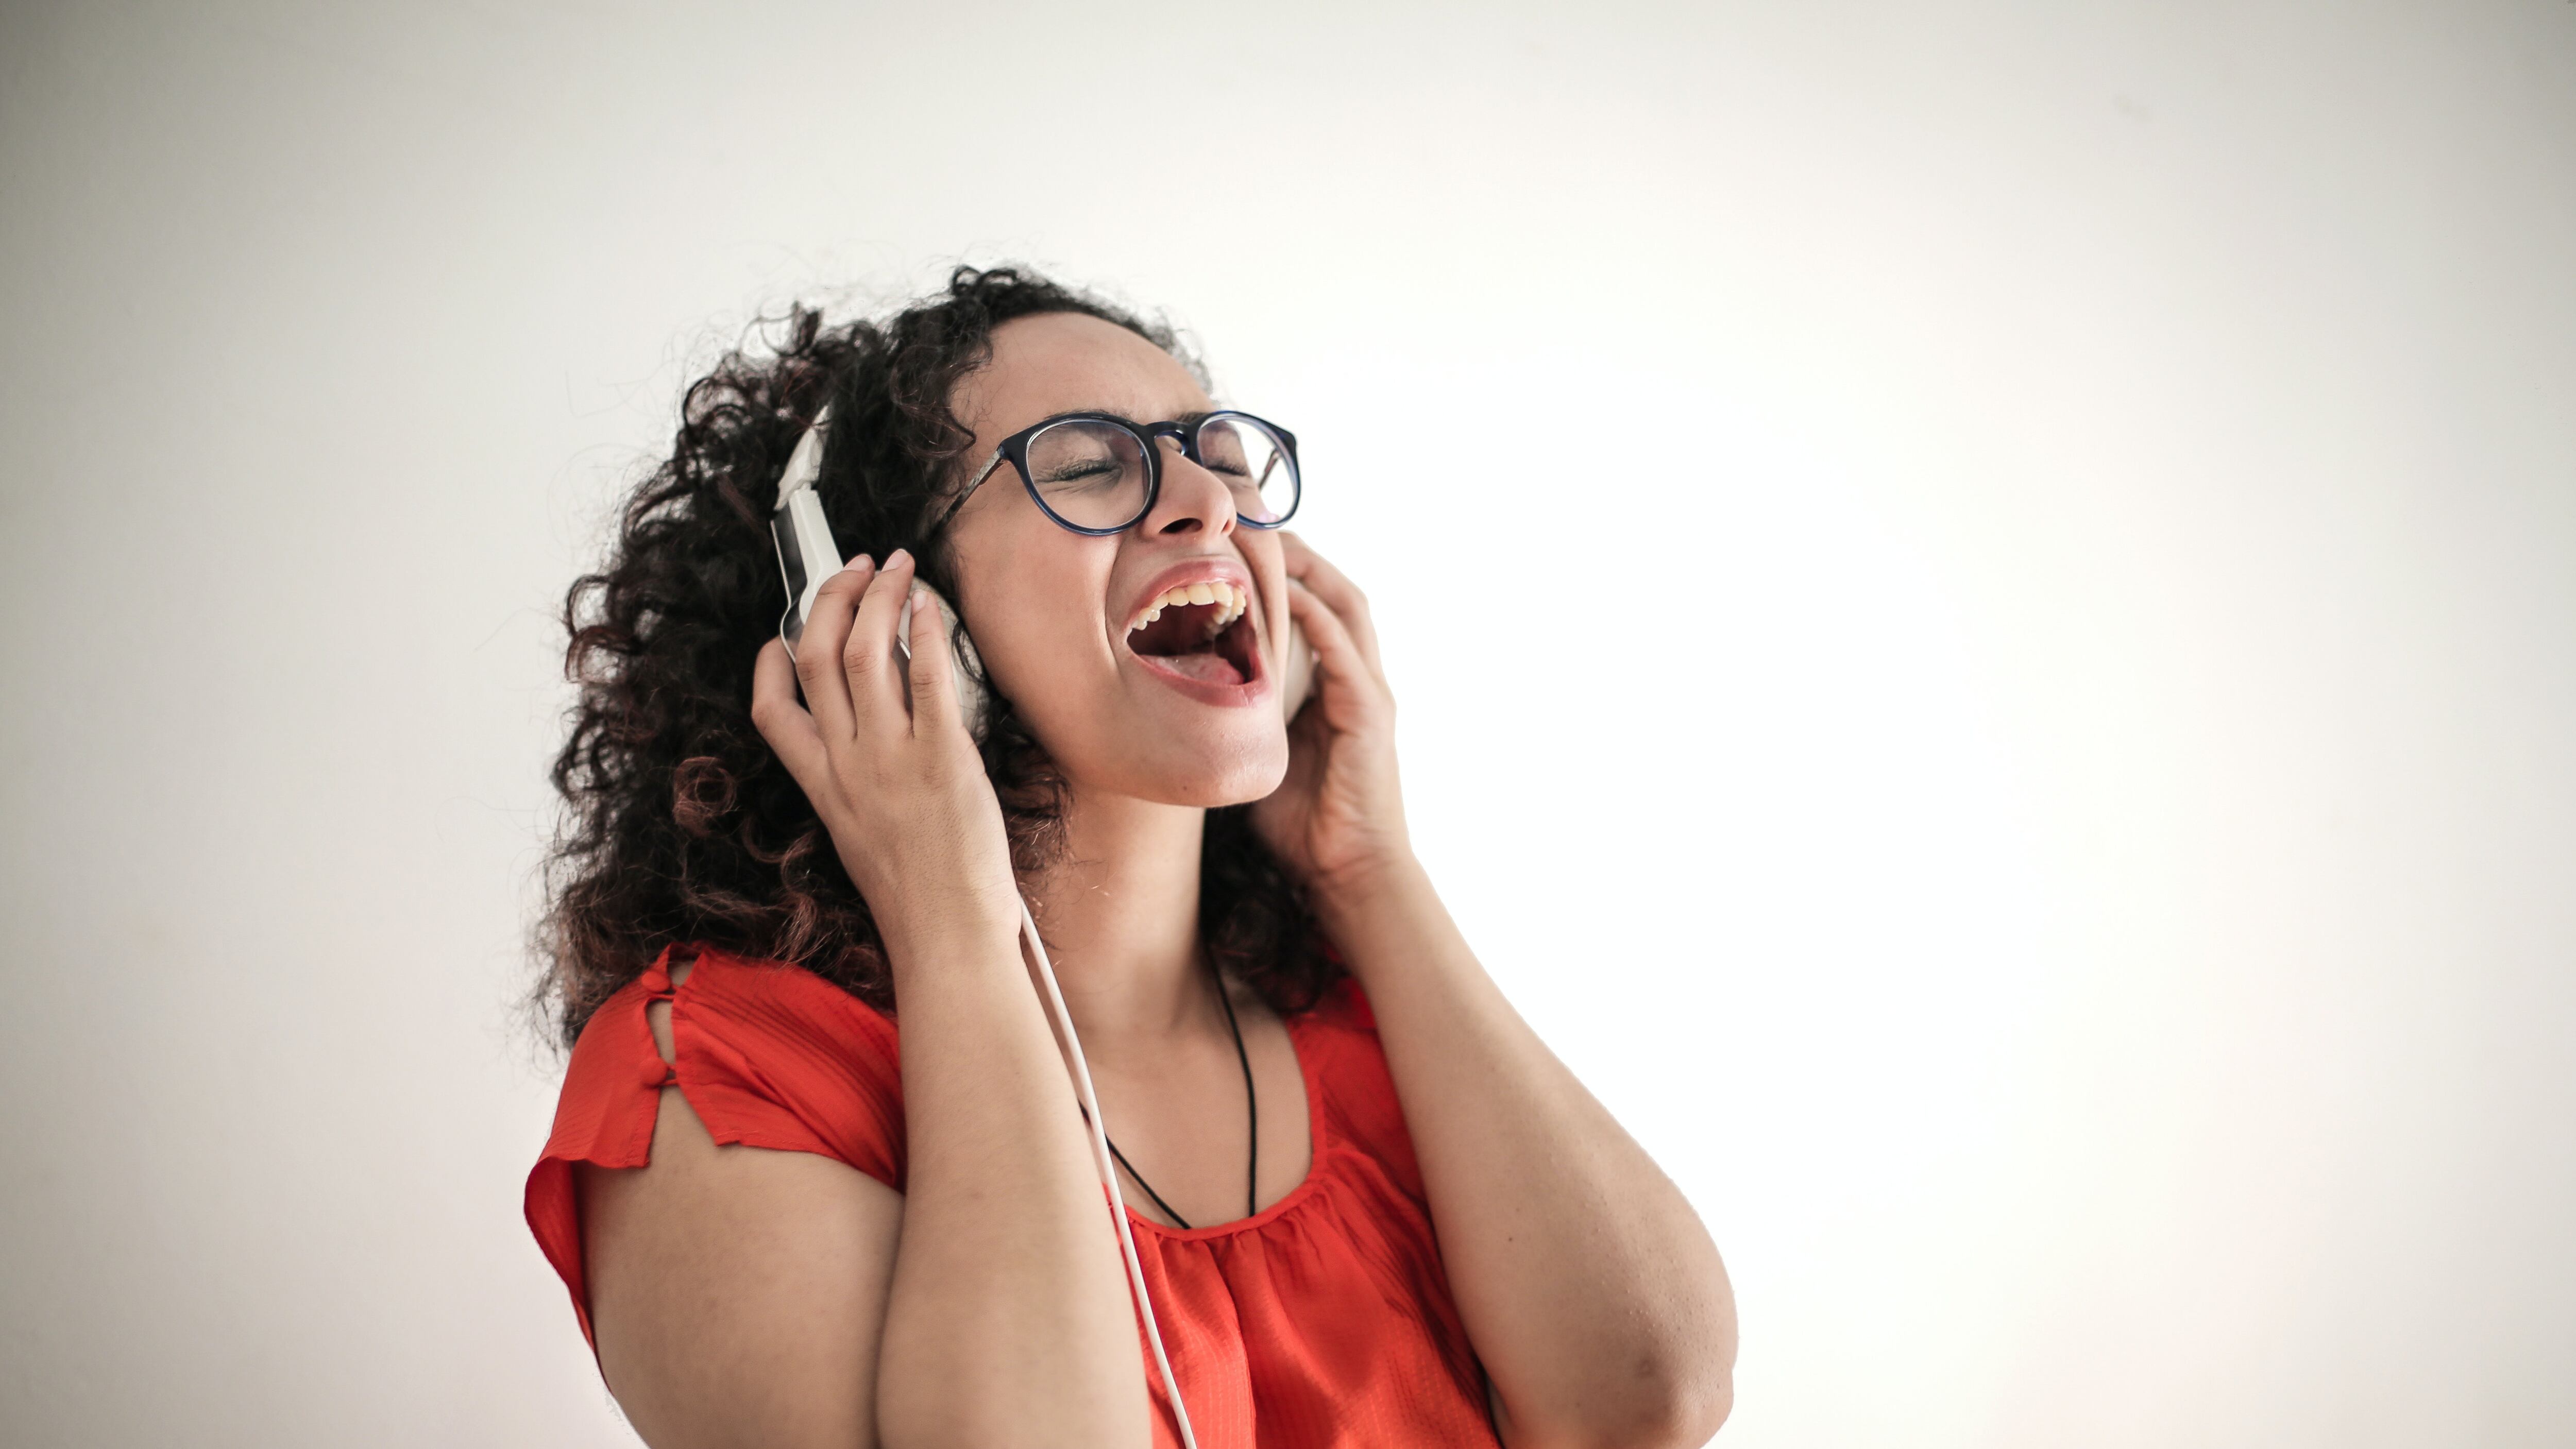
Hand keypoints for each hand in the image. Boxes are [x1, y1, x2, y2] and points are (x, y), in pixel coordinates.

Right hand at [750, 550, 1020, 961]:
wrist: (946, 934)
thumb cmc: (918, 896)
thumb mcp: (862, 839)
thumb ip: (858, 787)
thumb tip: (876, 743)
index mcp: (822, 786)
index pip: (770, 711)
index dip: (769, 662)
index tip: (784, 632)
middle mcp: (847, 764)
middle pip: (815, 657)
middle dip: (830, 600)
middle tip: (856, 569)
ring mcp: (890, 757)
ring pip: (864, 652)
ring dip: (880, 598)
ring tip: (898, 569)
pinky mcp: (941, 756)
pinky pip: (926, 676)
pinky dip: (925, 631)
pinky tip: (930, 607)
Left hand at [1252, 534, 1414, 899]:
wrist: (1350, 875)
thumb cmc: (1308, 826)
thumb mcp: (1264, 757)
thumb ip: (1243, 722)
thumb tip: (1184, 703)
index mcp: (1338, 688)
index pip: (1320, 610)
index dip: (1289, 572)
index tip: (1245, 546)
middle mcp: (1359, 680)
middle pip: (1338, 591)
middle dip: (1302, 552)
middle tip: (1256, 523)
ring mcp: (1370, 694)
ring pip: (1348, 607)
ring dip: (1313, 570)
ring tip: (1274, 539)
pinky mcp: (1370, 716)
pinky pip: (1344, 652)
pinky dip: (1318, 618)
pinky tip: (1288, 595)